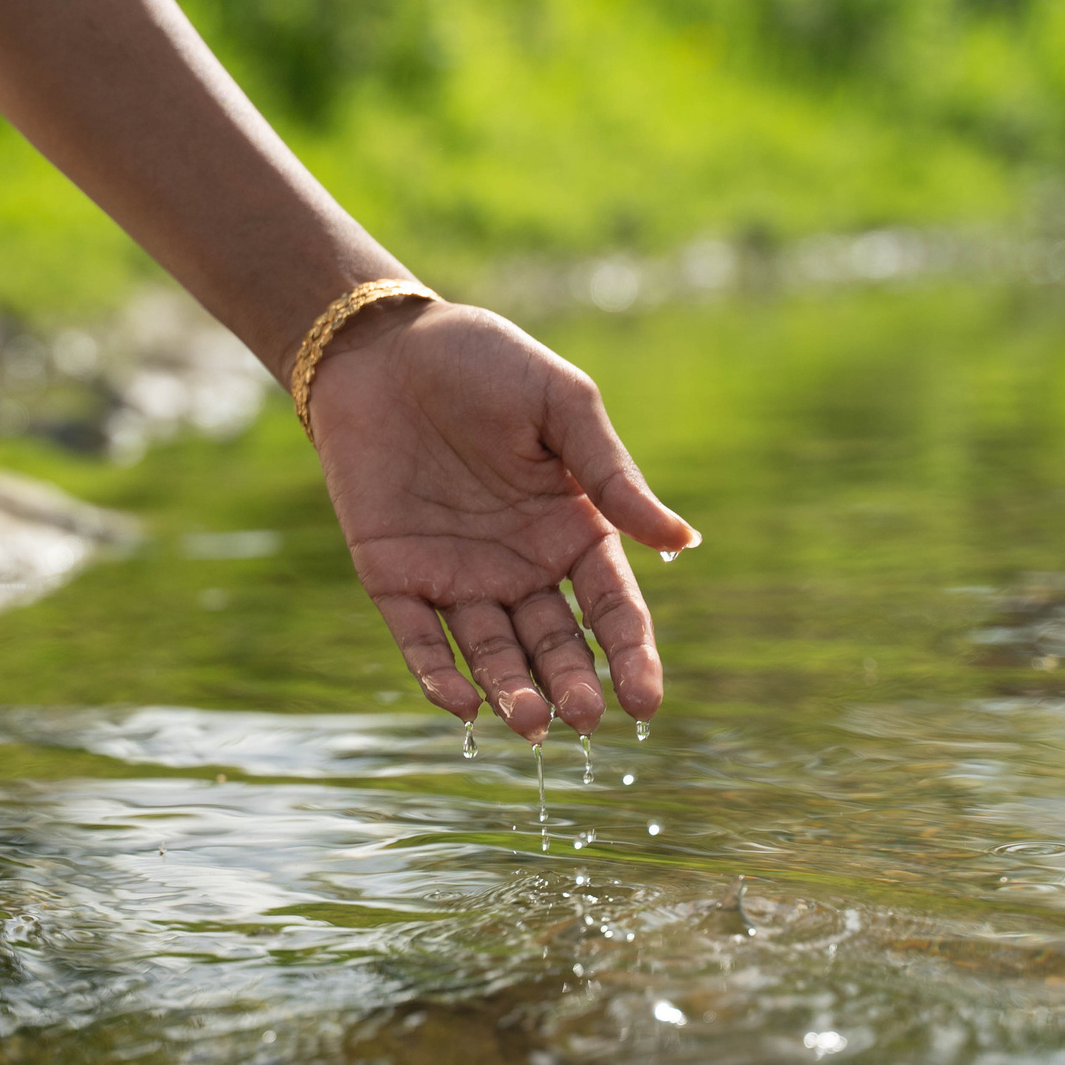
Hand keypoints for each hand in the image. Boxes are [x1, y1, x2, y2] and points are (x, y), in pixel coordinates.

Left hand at [308, 299, 697, 742]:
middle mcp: (519, 566)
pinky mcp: (395, 576)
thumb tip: (682, 542)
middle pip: (555, 643)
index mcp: (571, 528)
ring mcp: (456, 575)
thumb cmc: (482, 362)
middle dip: (572, 684)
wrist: (381, 343)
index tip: (646, 703)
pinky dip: (439, 675)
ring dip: (513, 691)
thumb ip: (612, 476)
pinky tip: (464, 704)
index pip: (611, 607)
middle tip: (583, 716)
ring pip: (493, 652)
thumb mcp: (561, 405)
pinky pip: (420, 639)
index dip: (630, 655)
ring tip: (534, 721)